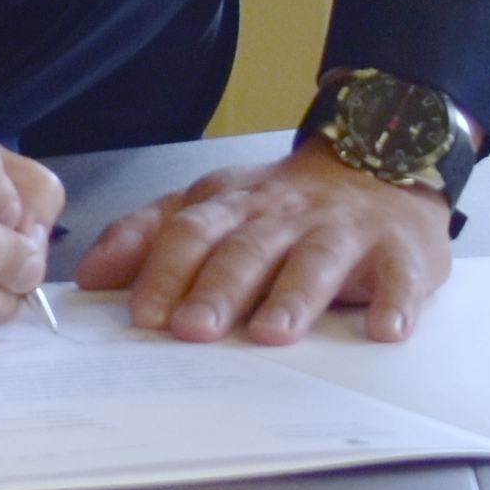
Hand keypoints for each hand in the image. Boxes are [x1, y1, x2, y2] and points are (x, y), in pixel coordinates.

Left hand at [73, 141, 450, 345]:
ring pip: (313, 261)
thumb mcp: (213, 205)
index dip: (165, 270)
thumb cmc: (285, 203)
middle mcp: (283, 215)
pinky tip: (384, 331)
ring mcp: (343, 230)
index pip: (190, 232)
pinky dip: (394, 303)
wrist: (380, 156)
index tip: (140, 313)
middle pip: (245, 249)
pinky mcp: (398, 250)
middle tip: (190, 331)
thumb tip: (91, 275)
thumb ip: (150, 234)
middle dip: (215, 289)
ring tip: (272, 334)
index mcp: (232, 205)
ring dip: (292, 297)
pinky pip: (398, 278)